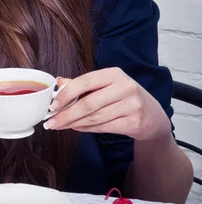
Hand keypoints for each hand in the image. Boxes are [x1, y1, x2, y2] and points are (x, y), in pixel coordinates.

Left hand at [43, 67, 170, 141]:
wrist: (153, 116)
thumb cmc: (124, 97)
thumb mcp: (106, 85)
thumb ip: (83, 84)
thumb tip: (58, 83)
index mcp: (114, 74)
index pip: (85, 81)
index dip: (67, 93)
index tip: (53, 104)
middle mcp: (125, 87)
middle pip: (89, 103)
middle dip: (66, 114)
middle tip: (51, 122)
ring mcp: (131, 105)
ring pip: (95, 117)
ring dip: (74, 123)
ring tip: (60, 125)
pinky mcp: (134, 122)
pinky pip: (103, 128)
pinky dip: (86, 129)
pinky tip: (76, 128)